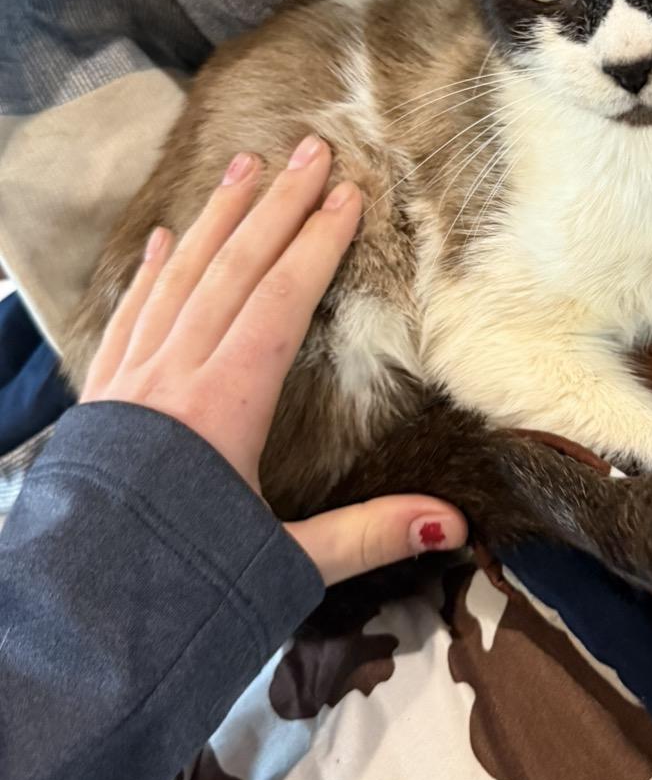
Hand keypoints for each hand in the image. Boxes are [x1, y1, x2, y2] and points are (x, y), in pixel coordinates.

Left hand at [81, 134, 466, 583]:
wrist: (70, 631)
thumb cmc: (182, 595)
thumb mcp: (285, 567)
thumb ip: (367, 534)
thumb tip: (455, 520)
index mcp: (225, 404)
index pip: (281, 300)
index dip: (318, 243)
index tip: (349, 194)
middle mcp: (174, 375)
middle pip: (233, 270)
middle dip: (276, 206)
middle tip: (310, 148)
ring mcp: (129, 380)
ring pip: (178, 278)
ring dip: (215, 219)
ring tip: (244, 166)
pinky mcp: (99, 398)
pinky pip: (128, 315)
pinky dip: (147, 272)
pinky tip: (160, 239)